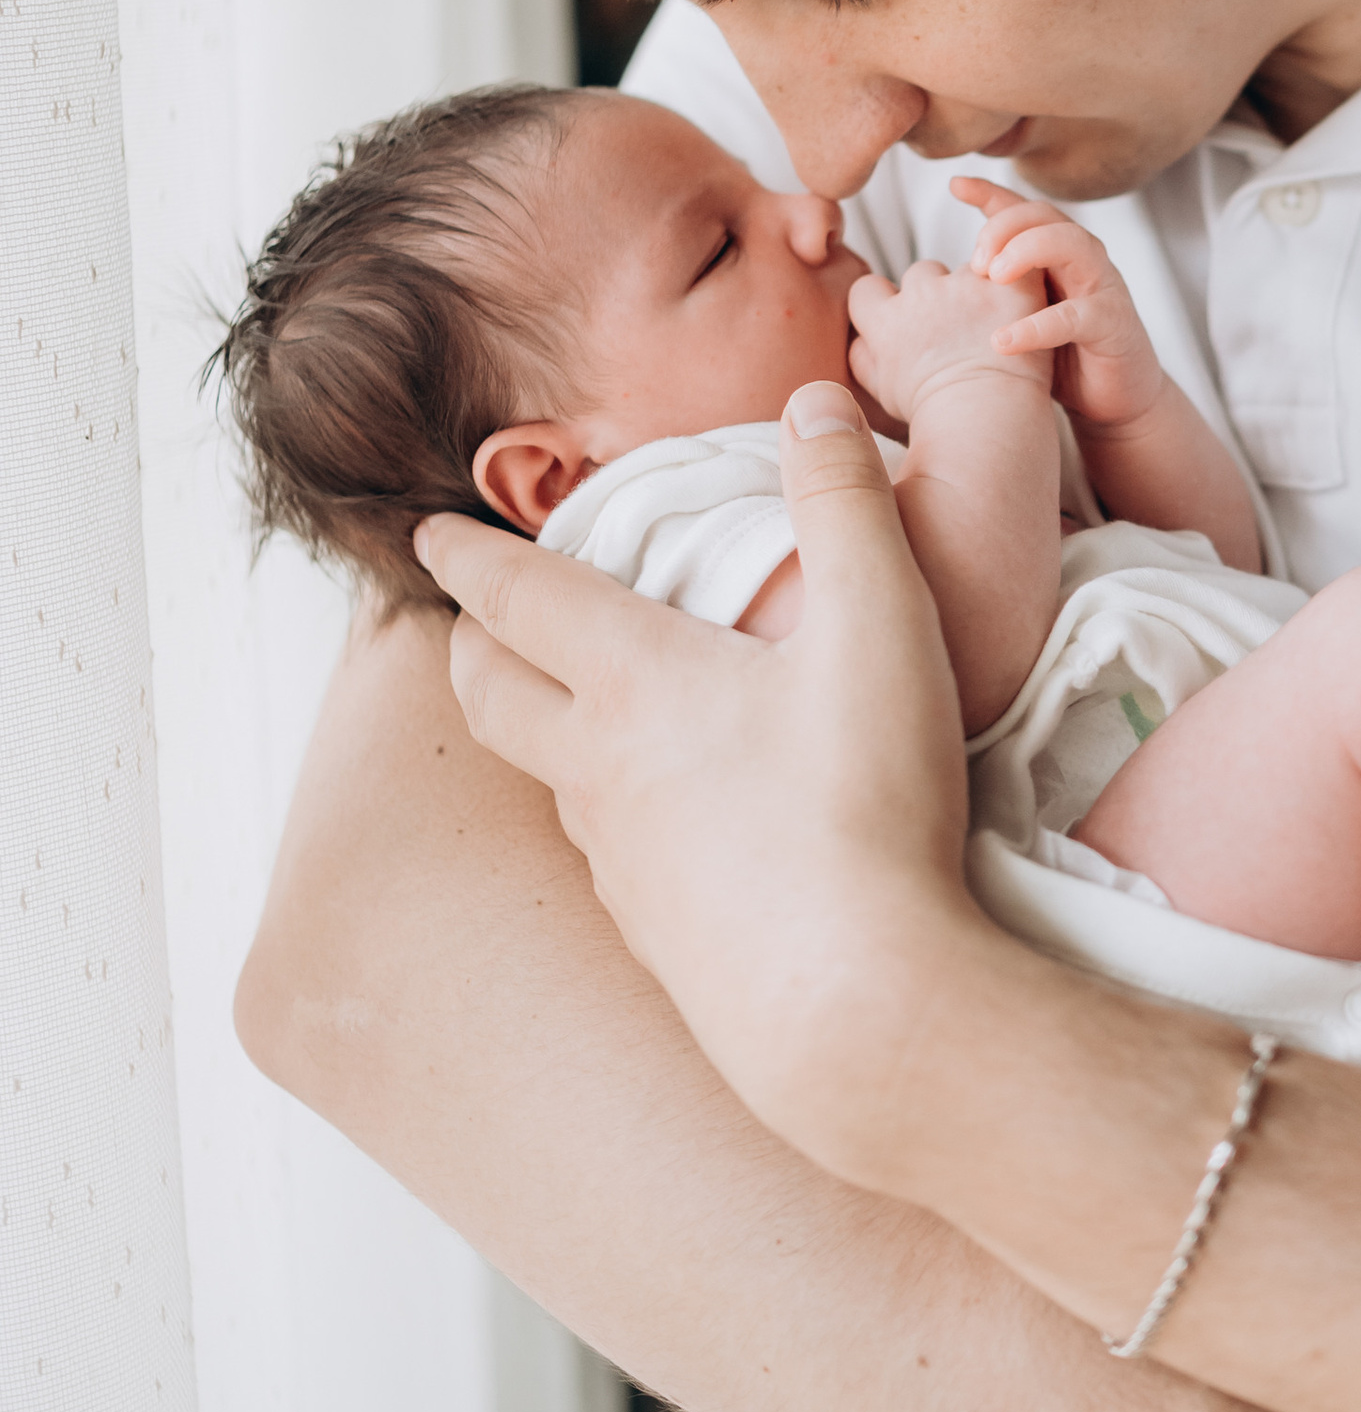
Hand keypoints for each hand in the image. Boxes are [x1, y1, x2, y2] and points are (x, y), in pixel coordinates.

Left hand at [414, 388, 985, 1165]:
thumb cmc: (866, 806)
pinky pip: (607, 858)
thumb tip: (814, 404)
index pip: (521, 598)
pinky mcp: (653, 938)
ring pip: (547, 780)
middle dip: (470, 647)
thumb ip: (845, 503)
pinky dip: (608, 818)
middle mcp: (599, 771)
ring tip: (573, 716)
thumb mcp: (881, 625)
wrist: (857, 1007)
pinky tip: (664, 829)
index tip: (428, 534)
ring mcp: (618, 865)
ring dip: (538, 734)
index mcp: (635, 682)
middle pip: (492, 695)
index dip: (470, 556)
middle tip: (468, 623)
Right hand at [849, 252, 1052, 430]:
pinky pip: (1013, 268)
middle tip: (959, 327)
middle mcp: (922, 295)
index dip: (884, 301)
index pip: (868, 289)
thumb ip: (864, 360)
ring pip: (967, 270)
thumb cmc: (937, 418)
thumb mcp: (883, 394)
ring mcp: (967, 286)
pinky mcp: (1008, 287)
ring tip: (995, 325)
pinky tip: (1022, 310)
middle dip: (935, 293)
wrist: (987, 419)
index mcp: (887, 321)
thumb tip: (860, 340)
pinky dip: (1016, 285)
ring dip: (977, 289)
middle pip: (922, 273)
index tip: (903, 320)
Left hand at [950, 176, 1167, 427]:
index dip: (990, 193)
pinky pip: (1077, 316)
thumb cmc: (1062, 353)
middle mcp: (1081, 258)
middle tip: (973, 261)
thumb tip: (936, 282)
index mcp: (1056, 253)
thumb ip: (993, 294)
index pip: (1022, 209)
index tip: (954, 185)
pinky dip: (1038, 325)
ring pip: (1072, 244)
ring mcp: (1101, 287)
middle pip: (1045, 215)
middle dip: (1005, 226)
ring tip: (992, 276)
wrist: (1115, 398)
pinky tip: (1002, 340)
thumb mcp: (1022, 315)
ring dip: (1028, 251)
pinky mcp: (1113, 325)